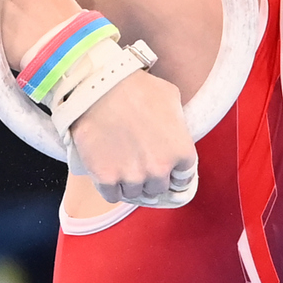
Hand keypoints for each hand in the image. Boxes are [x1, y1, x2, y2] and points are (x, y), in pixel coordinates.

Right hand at [66, 69, 197, 204]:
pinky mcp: (106, 178)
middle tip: (140, 163)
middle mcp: (160, 169)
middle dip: (151, 178)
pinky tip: (108, 175)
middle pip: (158, 188)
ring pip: (135, 193)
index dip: (173, 173)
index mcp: (181, 151)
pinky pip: (112, 196)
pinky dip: (110, 189)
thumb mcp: (171, 98)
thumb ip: (178, 123)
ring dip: (130, 183)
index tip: (165, 169)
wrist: (99, 86)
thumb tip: (175, 132)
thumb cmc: (137, 86)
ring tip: (122, 166)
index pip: (183, 179)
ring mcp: (132, 176)